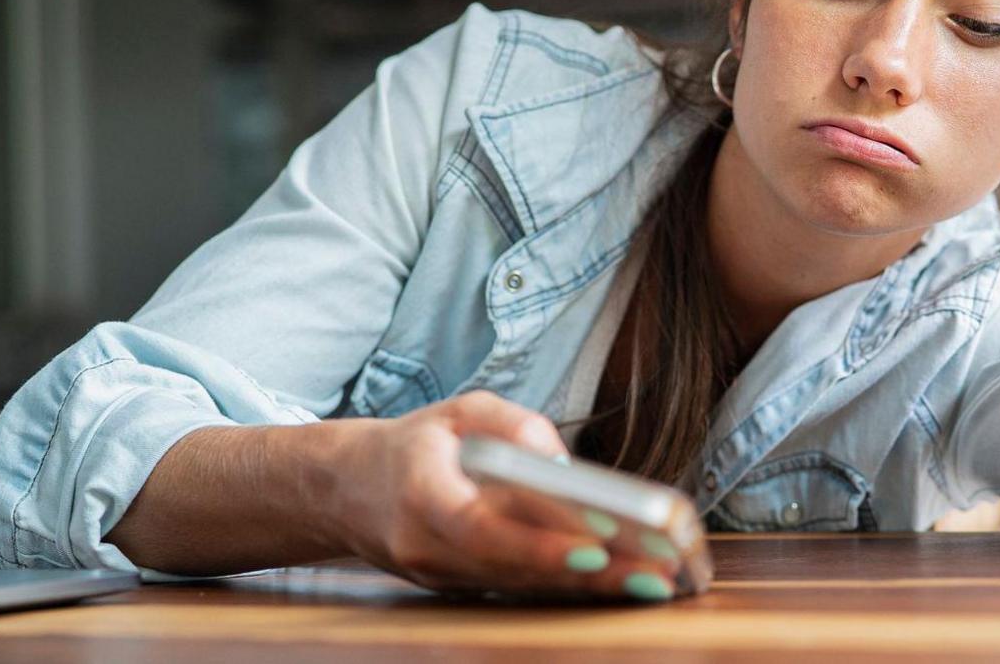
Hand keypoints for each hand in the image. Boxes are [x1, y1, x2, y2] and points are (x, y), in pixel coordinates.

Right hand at [326, 390, 677, 597]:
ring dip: (587, 589)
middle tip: (652, 575)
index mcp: (421, 496)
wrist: (347, 490)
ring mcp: (439, 578)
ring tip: (652, 583)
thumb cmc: (416, 445)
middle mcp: (426, 549)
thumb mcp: (459, 410)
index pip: (481, 529)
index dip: (537, 543)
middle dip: (587, 575)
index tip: (595, 546)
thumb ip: (511, 424)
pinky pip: (515, 589)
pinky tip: (618, 585)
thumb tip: (560, 461)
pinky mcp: (457, 589)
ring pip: (520, 587)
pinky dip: (566, 588)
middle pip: (514, 569)